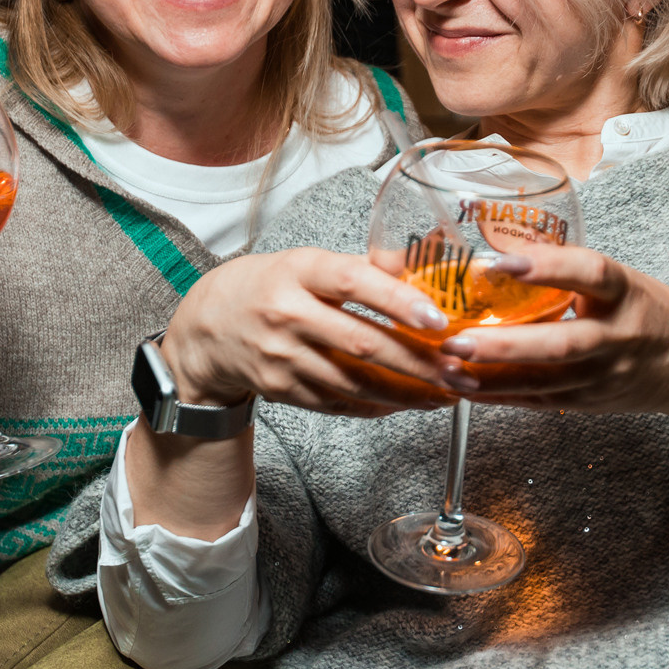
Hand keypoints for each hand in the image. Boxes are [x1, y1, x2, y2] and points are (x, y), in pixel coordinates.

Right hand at [160, 249, 471, 417]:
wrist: (209, 327)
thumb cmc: (270, 286)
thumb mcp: (307, 263)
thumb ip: (361, 269)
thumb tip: (422, 269)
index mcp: (299, 272)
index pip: (353, 283)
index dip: (398, 301)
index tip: (437, 319)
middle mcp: (287, 315)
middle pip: (361, 343)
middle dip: (417, 361)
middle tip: (458, 369)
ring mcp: (283, 357)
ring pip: (356, 382)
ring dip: (407, 392)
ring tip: (446, 392)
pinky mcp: (283, 390)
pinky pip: (340, 403)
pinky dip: (379, 406)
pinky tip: (408, 402)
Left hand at [434, 246, 668, 422]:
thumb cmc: (649, 311)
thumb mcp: (622, 281)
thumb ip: (571, 272)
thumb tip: (501, 248)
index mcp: (627, 292)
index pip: (591, 273)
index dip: (549, 266)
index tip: (502, 262)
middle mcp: (618, 336)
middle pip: (561, 344)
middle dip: (504, 345)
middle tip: (455, 338)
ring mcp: (605, 375)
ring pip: (545, 381)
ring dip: (492, 377)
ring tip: (447, 367)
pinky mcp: (591, 402)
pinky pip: (541, 400)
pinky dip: (501, 396)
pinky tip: (465, 387)